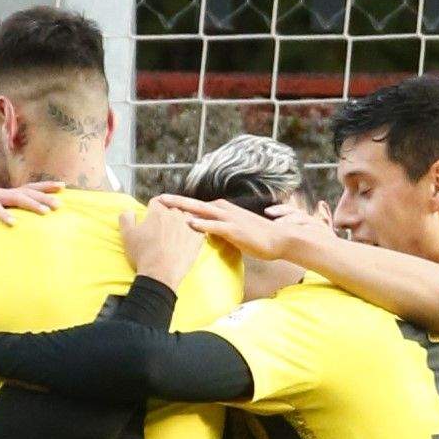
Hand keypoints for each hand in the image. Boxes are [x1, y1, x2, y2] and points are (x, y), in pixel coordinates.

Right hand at [0, 184, 59, 223]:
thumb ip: (7, 212)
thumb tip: (23, 220)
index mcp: (5, 193)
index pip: (29, 188)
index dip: (45, 186)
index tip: (64, 187)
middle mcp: (0, 191)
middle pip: (26, 192)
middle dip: (44, 197)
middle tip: (60, 205)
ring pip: (14, 197)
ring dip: (31, 205)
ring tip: (45, 213)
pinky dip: (4, 214)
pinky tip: (14, 223)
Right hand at [120, 202, 199, 288]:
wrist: (161, 274)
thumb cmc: (143, 254)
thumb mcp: (127, 235)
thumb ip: (126, 217)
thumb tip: (130, 211)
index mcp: (158, 211)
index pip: (157, 201)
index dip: (153, 209)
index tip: (152, 217)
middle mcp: (175, 214)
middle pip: (172, 207)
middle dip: (168, 214)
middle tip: (163, 228)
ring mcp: (189, 225)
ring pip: (186, 216)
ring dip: (182, 221)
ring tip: (176, 234)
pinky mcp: (198, 237)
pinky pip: (198, 228)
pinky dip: (193, 231)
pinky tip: (187, 239)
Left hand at [164, 194, 334, 262]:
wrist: (281, 240)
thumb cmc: (261, 238)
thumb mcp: (237, 232)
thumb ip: (222, 230)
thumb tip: (211, 232)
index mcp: (225, 210)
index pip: (199, 206)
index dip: (182, 205)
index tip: (165, 204)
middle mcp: (225, 210)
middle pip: (195, 204)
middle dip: (176, 202)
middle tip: (158, 199)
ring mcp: (230, 219)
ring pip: (201, 211)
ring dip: (183, 208)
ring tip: (166, 206)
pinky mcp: (235, 230)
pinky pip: (215, 226)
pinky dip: (202, 224)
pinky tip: (189, 224)